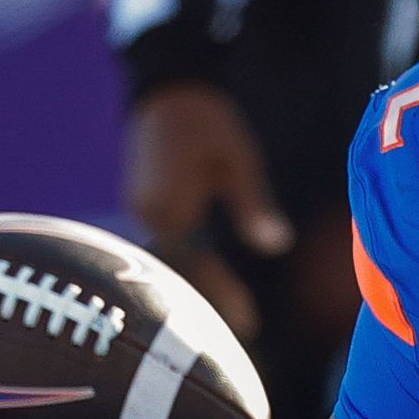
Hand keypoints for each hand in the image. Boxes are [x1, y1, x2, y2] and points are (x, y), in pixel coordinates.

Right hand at [125, 82, 290, 337]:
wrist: (168, 89)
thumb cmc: (208, 119)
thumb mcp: (239, 158)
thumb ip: (254, 204)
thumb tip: (278, 245)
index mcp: (168, 205)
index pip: (195, 263)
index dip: (222, 293)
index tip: (248, 322)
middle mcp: (147, 213)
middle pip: (177, 272)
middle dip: (208, 302)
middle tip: (244, 330)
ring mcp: (140, 210)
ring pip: (169, 261)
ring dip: (197, 287)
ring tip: (226, 318)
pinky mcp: (142, 205)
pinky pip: (167, 245)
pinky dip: (188, 266)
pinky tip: (208, 283)